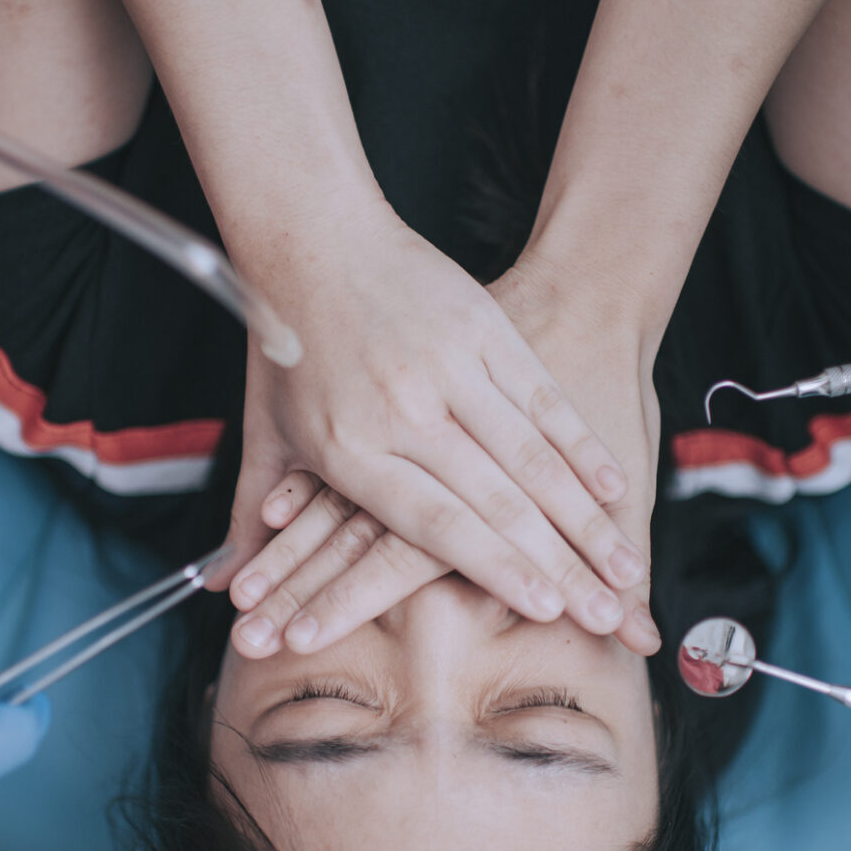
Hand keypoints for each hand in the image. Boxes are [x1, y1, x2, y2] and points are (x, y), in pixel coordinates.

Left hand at [223, 208, 645, 638]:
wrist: (312, 237)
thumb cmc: (287, 347)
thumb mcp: (265, 436)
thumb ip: (252, 517)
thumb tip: (223, 589)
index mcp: (350, 447)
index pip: (434, 524)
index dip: (496, 569)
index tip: (547, 609)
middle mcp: (404, 411)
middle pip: (497, 502)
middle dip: (560, 566)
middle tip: (607, 613)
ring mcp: (449, 366)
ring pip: (532, 456)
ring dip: (586, 519)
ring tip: (626, 567)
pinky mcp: (483, 329)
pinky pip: (543, 399)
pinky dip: (582, 448)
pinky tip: (616, 489)